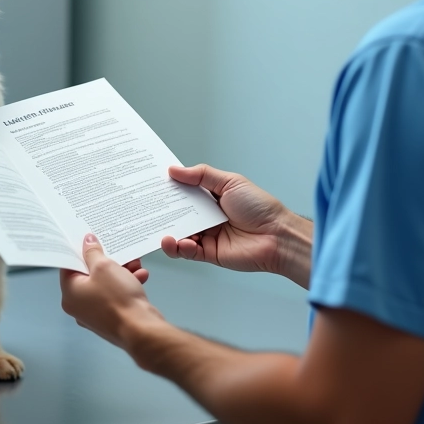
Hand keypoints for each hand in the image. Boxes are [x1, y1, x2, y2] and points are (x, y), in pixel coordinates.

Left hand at [59, 234, 162, 350]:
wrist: (141, 330)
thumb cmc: (118, 299)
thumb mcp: (103, 267)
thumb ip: (93, 252)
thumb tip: (87, 241)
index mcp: (69, 293)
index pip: (69, 266)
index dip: (80, 251)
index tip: (90, 240)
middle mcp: (79, 306)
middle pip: (90, 275)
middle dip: (108, 261)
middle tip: (117, 250)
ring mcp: (95, 314)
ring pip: (106, 284)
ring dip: (121, 271)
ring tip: (135, 262)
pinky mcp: (112, 318)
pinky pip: (116, 296)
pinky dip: (126, 285)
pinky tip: (140, 276)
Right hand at [162, 164, 309, 284]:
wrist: (277, 236)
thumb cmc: (259, 207)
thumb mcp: (230, 182)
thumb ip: (201, 176)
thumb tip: (174, 170)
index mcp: (210, 198)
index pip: (184, 192)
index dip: (168, 189)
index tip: (151, 184)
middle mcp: (206, 217)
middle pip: (177, 213)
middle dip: (162, 211)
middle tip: (147, 208)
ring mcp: (206, 236)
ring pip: (179, 234)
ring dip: (167, 232)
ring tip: (162, 231)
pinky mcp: (208, 254)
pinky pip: (187, 251)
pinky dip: (178, 248)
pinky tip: (178, 242)